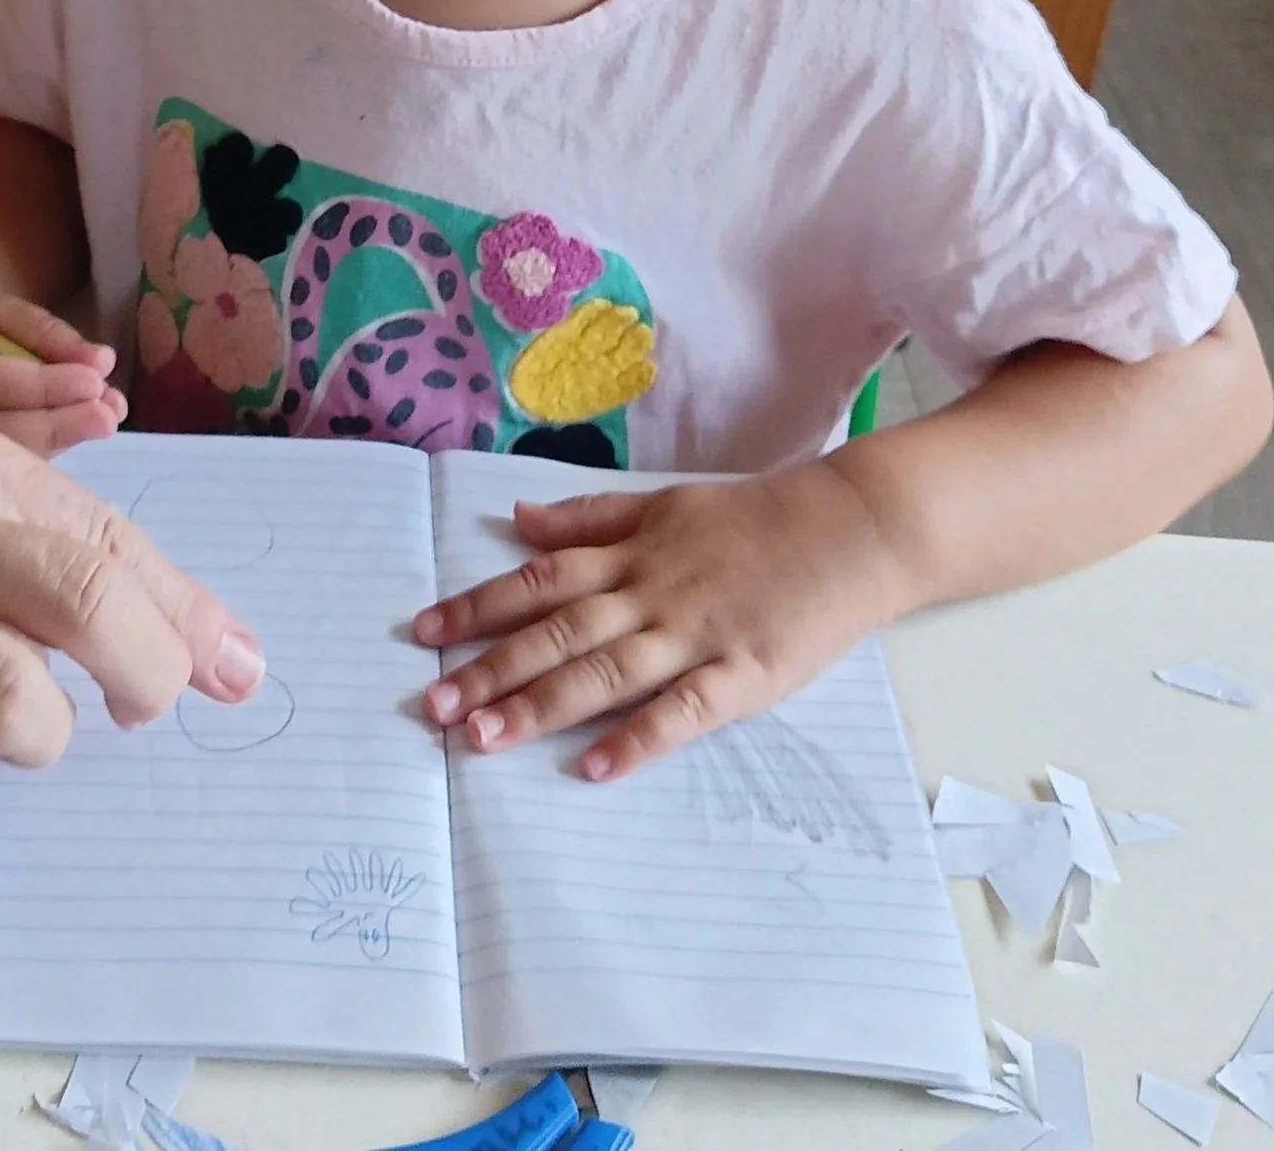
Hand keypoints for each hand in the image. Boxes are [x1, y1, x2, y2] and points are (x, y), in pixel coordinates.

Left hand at [414, 462, 912, 781]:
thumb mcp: (663, 504)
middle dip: (491, 668)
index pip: (538, 579)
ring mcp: (695, 635)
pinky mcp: (743, 676)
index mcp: (630, 553)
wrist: (850, 529)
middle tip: (434, 705)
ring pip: (605, 672)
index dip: (479, 605)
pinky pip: (682, 712)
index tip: (422, 632)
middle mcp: (650, 593)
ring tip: (484, 739)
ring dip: (542, 706)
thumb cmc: (752, 519)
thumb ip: (590, 518)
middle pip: (558, 632)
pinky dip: (637, 739)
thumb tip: (518, 521)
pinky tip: (595, 769)